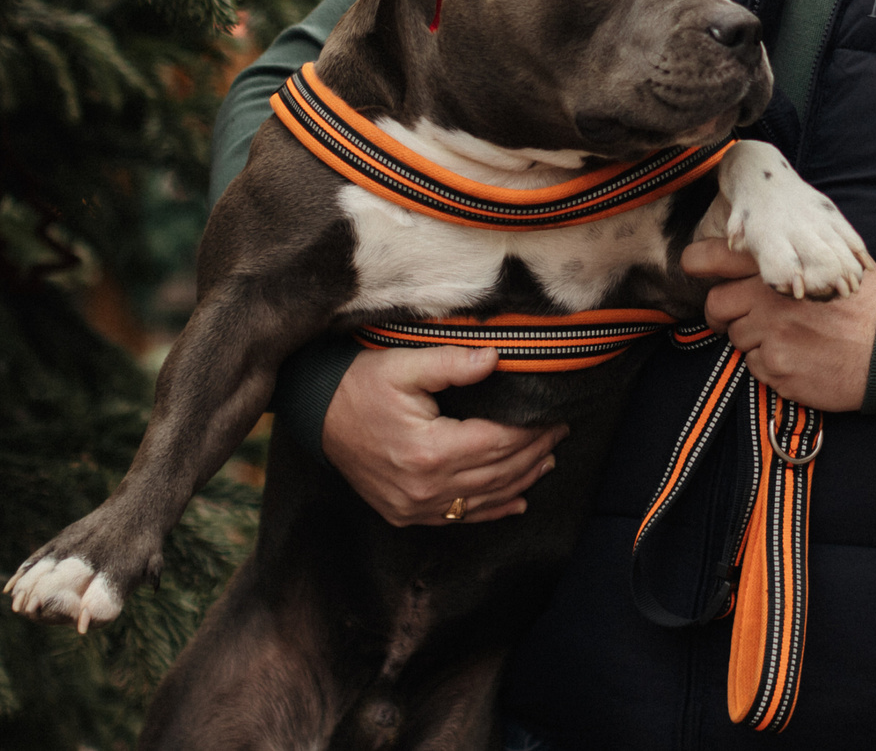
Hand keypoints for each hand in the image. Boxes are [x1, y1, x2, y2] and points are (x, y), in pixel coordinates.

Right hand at [318, 345, 565, 525]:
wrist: (316, 415)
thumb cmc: (360, 385)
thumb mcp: (404, 364)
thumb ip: (452, 362)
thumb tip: (496, 358)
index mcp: (428, 450)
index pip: (497, 442)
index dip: (531, 431)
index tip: (554, 415)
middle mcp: (424, 488)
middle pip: (497, 473)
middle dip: (533, 452)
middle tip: (560, 431)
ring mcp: (414, 506)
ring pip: (483, 498)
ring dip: (521, 480)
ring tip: (547, 458)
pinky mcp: (405, 513)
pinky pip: (459, 517)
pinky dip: (491, 509)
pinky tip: (516, 501)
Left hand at [684, 240, 875, 410]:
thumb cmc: (869, 303)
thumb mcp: (837, 260)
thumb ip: (799, 252)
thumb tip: (769, 239)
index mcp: (782, 266)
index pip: (715, 257)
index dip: (698, 262)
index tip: (695, 267)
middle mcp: (769, 299)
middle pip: (716, 305)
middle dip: (724, 314)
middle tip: (744, 319)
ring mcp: (772, 336)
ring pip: (737, 339)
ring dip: (754, 341)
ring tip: (791, 339)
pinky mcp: (778, 370)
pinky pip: (756, 368)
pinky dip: (772, 366)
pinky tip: (800, 359)